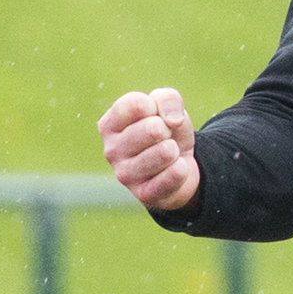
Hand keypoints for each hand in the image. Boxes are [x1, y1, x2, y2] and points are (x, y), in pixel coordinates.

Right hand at [98, 87, 199, 210]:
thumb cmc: (167, 131)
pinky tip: (175, 169)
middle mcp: (111, 150)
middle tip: (165, 138)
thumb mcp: (168, 107)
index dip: (156, 107)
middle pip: (153, 128)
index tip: (156, 116)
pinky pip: (174, 175)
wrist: (179, 167)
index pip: (136, 104)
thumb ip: (168, 98)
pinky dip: (182, 169)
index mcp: (109, 125)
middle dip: (169, 130)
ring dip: (176, 150)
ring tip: (169, 154)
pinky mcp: (144, 195)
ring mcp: (125, 175)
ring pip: (165, 152)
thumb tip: (170, 121)